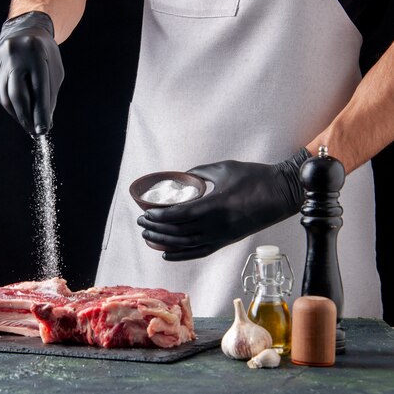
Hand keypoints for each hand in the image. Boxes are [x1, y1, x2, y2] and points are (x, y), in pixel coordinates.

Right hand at [0, 11, 63, 135]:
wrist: (24, 31)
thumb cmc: (44, 55)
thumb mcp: (54, 71)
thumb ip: (49, 96)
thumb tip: (44, 124)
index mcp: (35, 51)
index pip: (38, 89)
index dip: (40, 112)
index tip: (43, 131)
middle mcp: (13, 53)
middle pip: (17, 95)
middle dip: (26, 117)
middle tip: (34, 132)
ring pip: (6, 98)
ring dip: (18, 114)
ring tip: (28, 122)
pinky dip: (10, 104)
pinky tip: (18, 106)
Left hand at [137, 149, 310, 260]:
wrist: (283, 193)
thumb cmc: (254, 177)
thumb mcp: (224, 168)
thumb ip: (199, 173)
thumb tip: (180, 177)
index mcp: (216, 205)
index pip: (180, 215)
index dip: (160, 217)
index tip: (145, 213)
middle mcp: (218, 225)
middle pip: (179, 232)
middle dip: (157, 229)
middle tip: (141, 223)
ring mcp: (223, 236)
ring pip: (187, 244)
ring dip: (164, 242)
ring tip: (148, 237)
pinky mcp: (228, 241)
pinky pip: (200, 251)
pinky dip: (181, 254)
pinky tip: (166, 254)